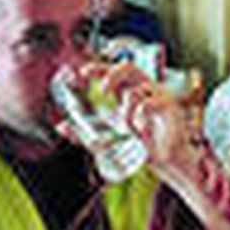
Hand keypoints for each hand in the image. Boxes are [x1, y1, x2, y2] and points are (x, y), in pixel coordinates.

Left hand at [85, 60, 204, 183]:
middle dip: (112, 74)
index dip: (96, 68)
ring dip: (127, 110)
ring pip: (136, 89)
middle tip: (102, 89)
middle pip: (128, 67)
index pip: (112, 72)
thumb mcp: (107, 140)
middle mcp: (145, 90)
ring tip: (130, 129)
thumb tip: (60, 127)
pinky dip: (139, 117)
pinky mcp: (169, 106)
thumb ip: (84, 134)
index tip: (81, 74)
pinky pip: (148, 103)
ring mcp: (159, 96)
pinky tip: (141, 131)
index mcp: (130, 93)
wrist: (168, 163)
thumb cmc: (143, 148)